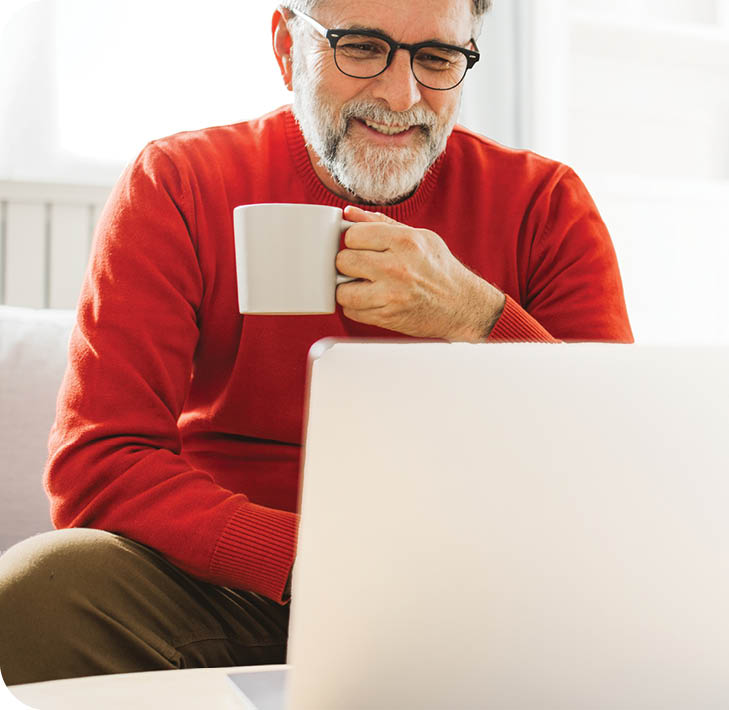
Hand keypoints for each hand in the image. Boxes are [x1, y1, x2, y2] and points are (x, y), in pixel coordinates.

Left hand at [335, 206, 505, 341]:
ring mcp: (391, 295)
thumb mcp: (418, 237)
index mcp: (405, 241)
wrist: (463, 305)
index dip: (353, 241)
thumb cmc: (439, 269)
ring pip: (342, 290)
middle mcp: (397, 267)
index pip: (353, 235)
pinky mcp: (387, 317)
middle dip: (348, 264)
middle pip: (343, 261)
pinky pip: (351, 311)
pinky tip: (371, 300)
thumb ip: (381, 224)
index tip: (361, 247)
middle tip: (361, 267)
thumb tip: (348, 213)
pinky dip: (356, 307)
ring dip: (347, 289)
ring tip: (363, 285)